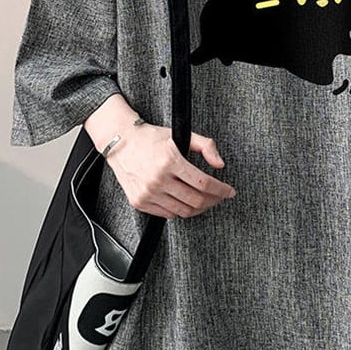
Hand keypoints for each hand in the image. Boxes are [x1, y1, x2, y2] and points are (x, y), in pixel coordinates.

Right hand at [106, 123, 235, 218]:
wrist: (120, 142)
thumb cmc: (152, 139)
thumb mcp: (182, 135)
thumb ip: (206, 146)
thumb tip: (220, 164)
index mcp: (170, 160)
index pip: (204, 183)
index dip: (221, 190)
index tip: (229, 192)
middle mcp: (158, 179)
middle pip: (196, 200)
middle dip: (214, 201)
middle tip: (220, 197)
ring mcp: (147, 193)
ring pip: (183, 211)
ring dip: (199, 208)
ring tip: (205, 201)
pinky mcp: (139, 202)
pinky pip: (167, 214)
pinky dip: (181, 211)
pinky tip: (186, 201)